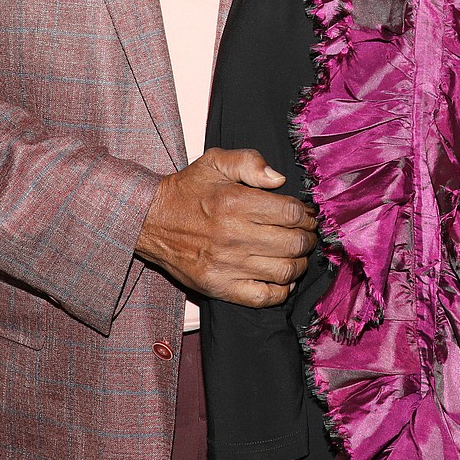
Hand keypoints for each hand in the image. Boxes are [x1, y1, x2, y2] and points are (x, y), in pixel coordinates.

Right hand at [135, 148, 316, 306]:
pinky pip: (263, 297)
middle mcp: (233, 235)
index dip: (307, 214)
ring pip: (284, 271)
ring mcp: (226, 265)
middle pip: (293, 243)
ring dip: (299, 263)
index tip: (307, 214)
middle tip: (307, 234)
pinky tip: (282, 277)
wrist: (150, 220)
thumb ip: (249, 162)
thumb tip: (279, 179)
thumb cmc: (188, 190)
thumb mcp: (215, 162)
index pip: (291, 212)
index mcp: (235, 202)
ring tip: (296, 254)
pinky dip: (281, 290)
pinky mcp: (219, 287)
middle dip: (308, 238)